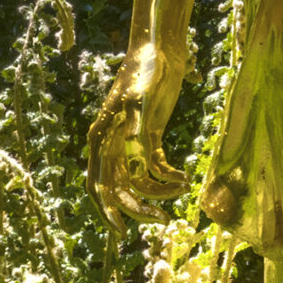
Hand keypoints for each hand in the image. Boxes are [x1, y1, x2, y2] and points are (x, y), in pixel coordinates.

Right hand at [86, 46, 187, 226]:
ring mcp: (131, 142)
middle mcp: (112, 144)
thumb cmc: (145, 70)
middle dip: (139, 207)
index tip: (121, 231)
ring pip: (139, 181)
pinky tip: (184, 178)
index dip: (107, 210)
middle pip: (120, 189)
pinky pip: (155, 167)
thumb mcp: (140, 97)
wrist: (160, 50)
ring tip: (181, 191)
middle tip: (162, 221)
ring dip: (159, 193)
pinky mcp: (150, 137)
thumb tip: (133, 150)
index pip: (98, 184)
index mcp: (102, 138)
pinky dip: (169, 176)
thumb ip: (135, 124)